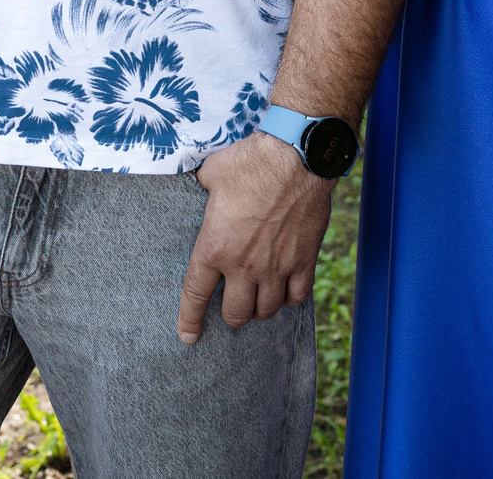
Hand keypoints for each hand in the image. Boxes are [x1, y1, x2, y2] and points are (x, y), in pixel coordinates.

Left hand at [177, 131, 334, 341]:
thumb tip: (199, 186)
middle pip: (235, 314)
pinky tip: (285, 290)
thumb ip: (202, 189)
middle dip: (230, 315)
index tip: (188, 336)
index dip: (189, 320)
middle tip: (231, 304)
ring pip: (267, 311)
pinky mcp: (304, 260)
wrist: (297, 156)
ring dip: (259, 309)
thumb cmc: (251, 161)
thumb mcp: (211, 173)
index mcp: (214, 246)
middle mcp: (244, 265)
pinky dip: (289, 298)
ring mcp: (277, 266)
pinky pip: (297, 296)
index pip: (195, 294)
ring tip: (257, 299)